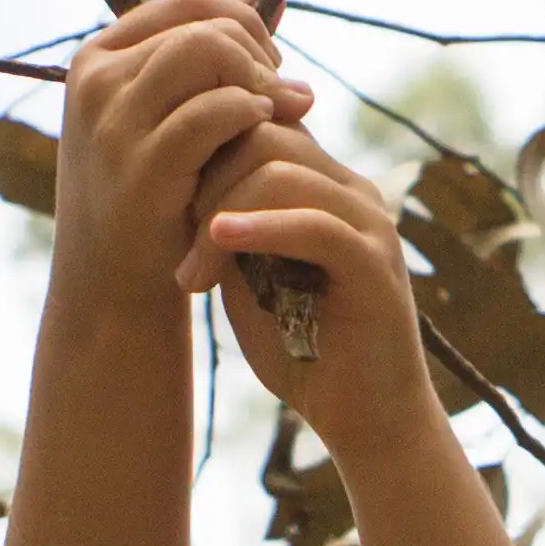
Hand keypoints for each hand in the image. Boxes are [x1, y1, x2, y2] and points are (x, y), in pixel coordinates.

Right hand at [48, 0, 310, 330]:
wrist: (113, 284)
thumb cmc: (151, 193)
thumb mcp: (169, 113)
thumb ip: (212, 51)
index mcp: (98, 58)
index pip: (187, 3)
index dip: (244, 22)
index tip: (271, 64)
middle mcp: (97, 81)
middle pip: (202, 25)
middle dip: (259, 53)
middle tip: (286, 94)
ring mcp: (114, 122)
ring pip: (207, 53)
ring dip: (259, 79)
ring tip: (283, 113)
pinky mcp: (143, 166)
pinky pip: (216, 112)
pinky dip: (253, 115)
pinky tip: (269, 135)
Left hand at [176, 119, 442, 454]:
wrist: (367, 421)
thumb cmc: (304, 353)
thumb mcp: (250, 277)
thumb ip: (227, 227)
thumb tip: (172, 184)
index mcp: (323, 186)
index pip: (260, 124)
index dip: (206, 153)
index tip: (170, 212)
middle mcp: (350, 191)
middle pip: (263, 133)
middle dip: (205, 182)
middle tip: (182, 250)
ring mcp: (368, 222)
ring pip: (282, 170)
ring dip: (220, 216)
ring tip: (197, 274)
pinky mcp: (375, 263)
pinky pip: (314, 224)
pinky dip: (261, 227)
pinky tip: (218, 242)